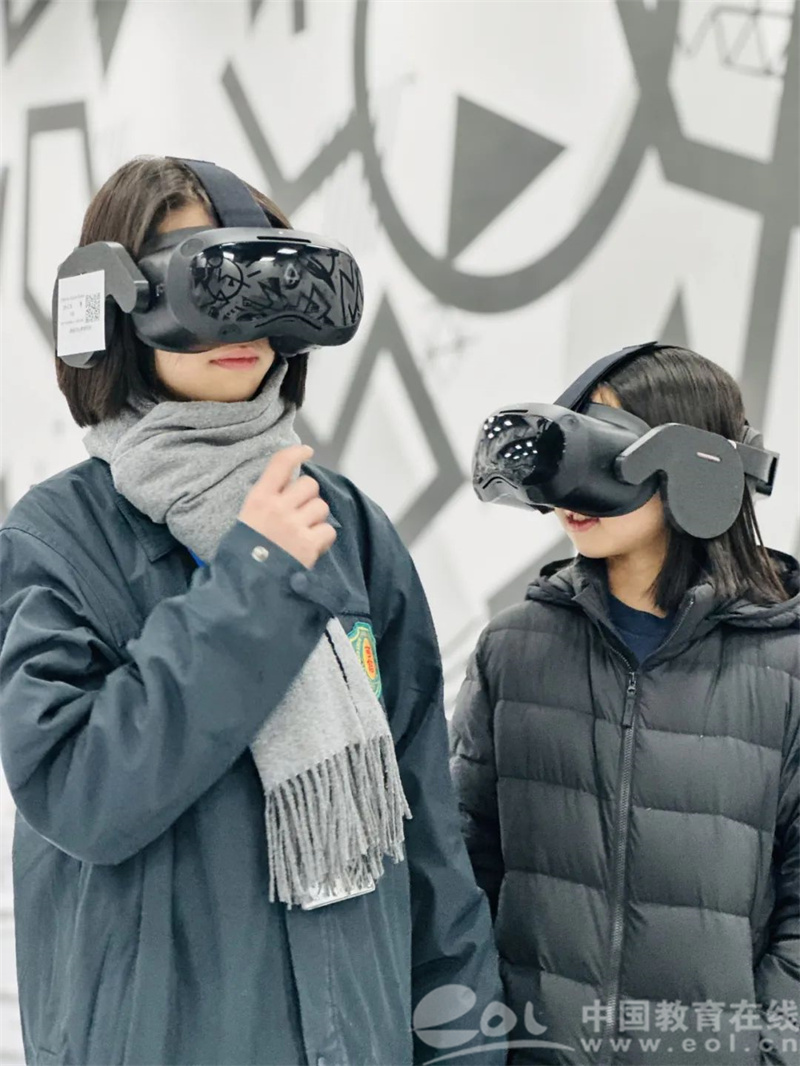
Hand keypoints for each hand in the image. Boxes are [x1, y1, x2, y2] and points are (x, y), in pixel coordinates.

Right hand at [238, 445, 335, 568]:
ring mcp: (295, 526)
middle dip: (309, 496)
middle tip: (300, 511)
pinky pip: (328, 530)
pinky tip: (311, 546)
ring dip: (316, 517)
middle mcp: (278, 508)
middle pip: (310, 484)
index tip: (306, 451)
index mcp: (259, 498)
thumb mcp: (246, 519)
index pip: (281, 463)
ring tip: (304, 531)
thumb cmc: (242, 553)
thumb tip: (287, 489)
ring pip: (321, 506)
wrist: (245, 584)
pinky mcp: (309, 545)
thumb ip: (266, 502)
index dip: (297, 452)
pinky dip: (323, 538)